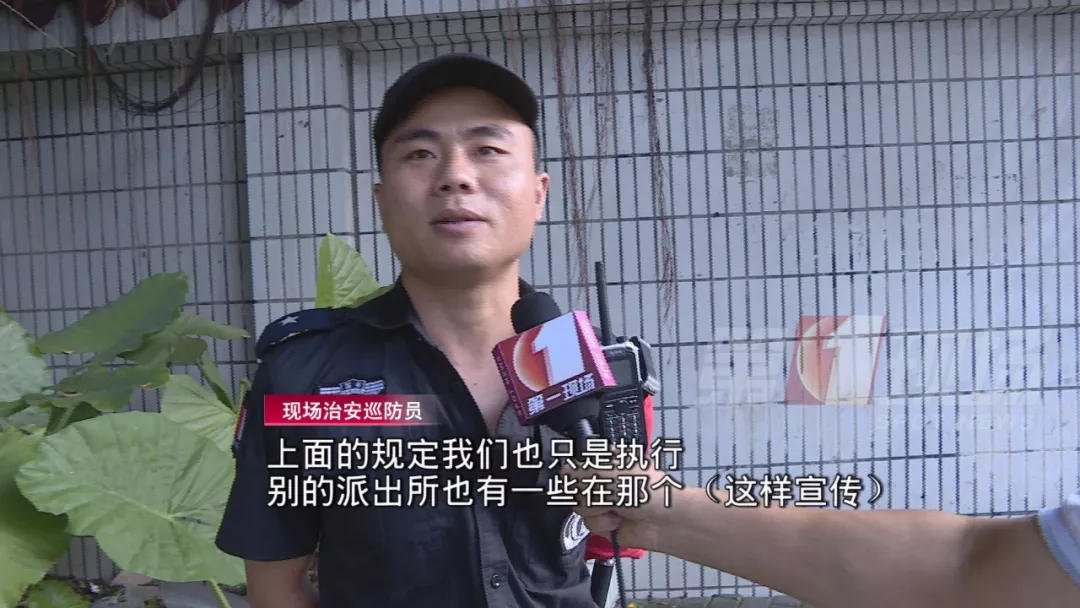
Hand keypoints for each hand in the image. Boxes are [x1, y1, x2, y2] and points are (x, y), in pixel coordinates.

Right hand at [558, 450, 672, 550]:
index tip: (578, 474)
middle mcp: (602, 480)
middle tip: (609, 492)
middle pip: (573, 485)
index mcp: (606, 460)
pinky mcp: (604, 523)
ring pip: (579, 505)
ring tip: (617, 507)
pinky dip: (603, 523)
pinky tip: (617, 521)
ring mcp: (603, 502)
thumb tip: (560, 471)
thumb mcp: (610, 471)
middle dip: (590, 491)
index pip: (576, 462)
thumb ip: (581, 470)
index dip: (575, 470)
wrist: (663, 520)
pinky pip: (588, 523)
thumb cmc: (643, 488)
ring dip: (598, 508)